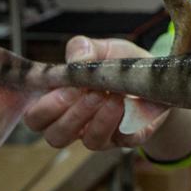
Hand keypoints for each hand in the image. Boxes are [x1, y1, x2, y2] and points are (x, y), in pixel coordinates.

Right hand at [24, 36, 161, 150]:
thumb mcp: (101, 49)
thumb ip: (83, 49)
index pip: (34, 117)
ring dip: (96, 118)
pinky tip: (124, 103)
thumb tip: (77, 60)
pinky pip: (117, 140)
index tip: (62, 86)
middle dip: (68, 114)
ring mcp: (99, 134)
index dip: (41, 108)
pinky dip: (117, 121)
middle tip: (84, 92)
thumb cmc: (119, 64)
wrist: (156, 76)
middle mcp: (74, 124)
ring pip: (87, 142)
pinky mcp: (124, 139)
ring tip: (109, 95)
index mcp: (58, 102)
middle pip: (55, 136)